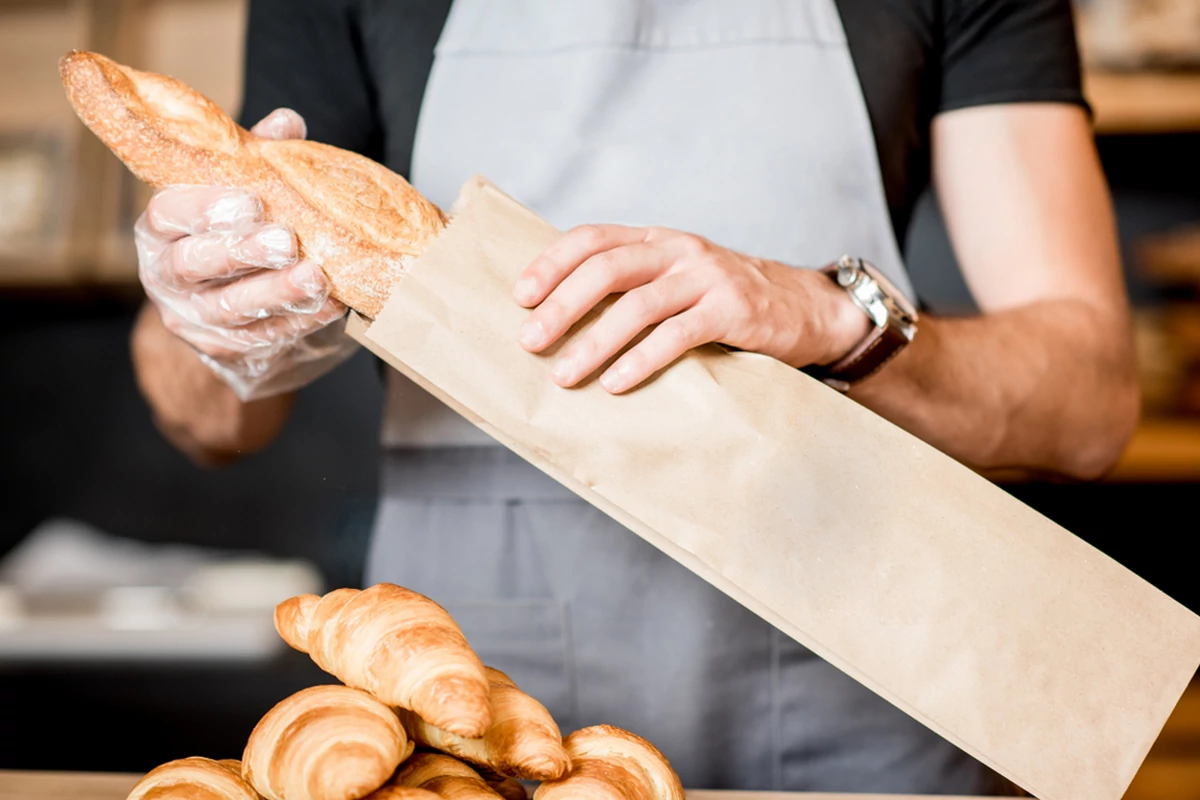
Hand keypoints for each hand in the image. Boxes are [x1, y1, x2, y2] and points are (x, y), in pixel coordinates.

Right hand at [134, 108, 355, 399]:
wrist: (231, 312)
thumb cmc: (236, 235)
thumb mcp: (242, 194)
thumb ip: (258, 160)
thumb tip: (287, 122)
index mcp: (162, 228)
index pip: (169, 213)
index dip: (207, 208)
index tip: (250, 201)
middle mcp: (168, 275)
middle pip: (197, 263)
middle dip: (244, 252)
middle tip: (287, 241)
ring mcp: (194, 318)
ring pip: (232, 307)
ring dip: (278, 292)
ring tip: (317, 278)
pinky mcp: (226, 350)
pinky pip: (263, 337)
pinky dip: (300, 320)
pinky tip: (331, 305)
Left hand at [512, 225, 870, 392]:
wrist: (804, 308)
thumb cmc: (725, 302)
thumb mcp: (677, 280)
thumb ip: (633, 287)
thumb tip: (559, 319)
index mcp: (657, 241)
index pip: (593, 238)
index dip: (552, 263)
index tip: (519, 296)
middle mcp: (678, 250)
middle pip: (607, 268)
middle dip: (562, 305)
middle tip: (530, 341)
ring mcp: (707, 278)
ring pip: (638, 305)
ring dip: (594, 342)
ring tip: (565, 374)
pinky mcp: (732, 310)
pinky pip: (678, 334)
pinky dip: (642, 360)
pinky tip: (616, 383)